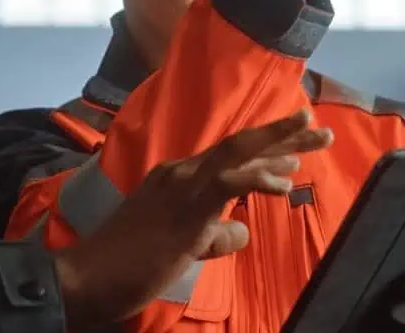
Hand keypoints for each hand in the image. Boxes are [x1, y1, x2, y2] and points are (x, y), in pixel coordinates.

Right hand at [54, 110, 334, 327]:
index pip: (227, 157)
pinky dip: (258, 179)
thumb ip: (213, 234)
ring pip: (239, 155)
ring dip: (281, 144)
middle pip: (240, 146)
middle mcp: (180, 173)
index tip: (295, 148)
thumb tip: (243, 229)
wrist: (86, 276)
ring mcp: (182, 187)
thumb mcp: (181, 247)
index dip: (264, 150)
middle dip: (282, 134)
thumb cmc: (125, 264)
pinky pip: (228, 185)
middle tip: (318, 127)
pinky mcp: (186, 209)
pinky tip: (284, 183)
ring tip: (317, 136)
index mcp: (175, 177)